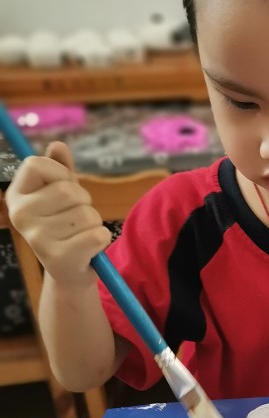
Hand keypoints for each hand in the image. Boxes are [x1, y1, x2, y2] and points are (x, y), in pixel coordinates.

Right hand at [6, 141, 110, 285]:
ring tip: (80, 234)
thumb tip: (58, 145)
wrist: (70, 272)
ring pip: (87, 214)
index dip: (59, 172)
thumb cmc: (66, 226)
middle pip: (68, 190)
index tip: (63, 186)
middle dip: (83, 202)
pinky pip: (98, 235)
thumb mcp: (61, 194)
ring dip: (93, 222)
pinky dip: (102, 239)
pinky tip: (89, 248)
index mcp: (16, 196)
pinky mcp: (60, 257)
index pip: (36, 164)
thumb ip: (60, 168)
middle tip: (76, 218)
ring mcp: (37, 238)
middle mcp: (21, 216)